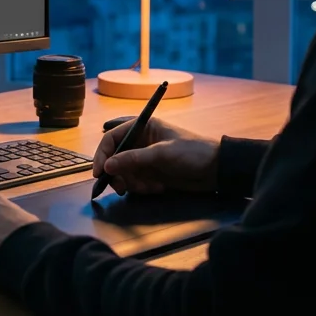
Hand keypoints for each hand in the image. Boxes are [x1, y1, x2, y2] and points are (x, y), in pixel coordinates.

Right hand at [93, 118, 219, 194]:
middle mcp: (140, 142)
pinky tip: (158, 188)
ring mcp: (145, 159)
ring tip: (150, 187)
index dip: (102, 154)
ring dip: (133, 183)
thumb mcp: (161, 154)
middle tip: (122, 188)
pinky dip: (143, 187)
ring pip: (124, 173)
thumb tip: (107, 165)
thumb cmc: (191, 153)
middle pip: (114, 158)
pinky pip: (136, 182)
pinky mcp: (151, 174)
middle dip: (118, 174)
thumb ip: (133, 159)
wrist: (216, 170)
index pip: (112, 138)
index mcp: (143, 127)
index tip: (99, 173)